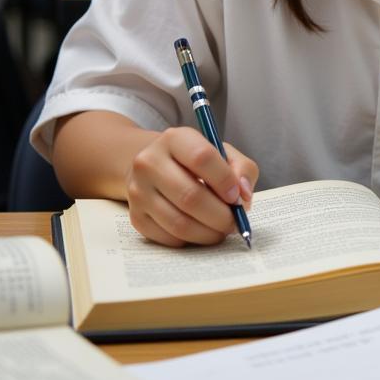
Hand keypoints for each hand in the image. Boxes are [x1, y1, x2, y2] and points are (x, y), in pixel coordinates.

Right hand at [125, 127, 258, 246]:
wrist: (154, 167)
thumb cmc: (195, 161)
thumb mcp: (222, 153)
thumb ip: (242, 168)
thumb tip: (243, 194)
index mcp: (174, 139)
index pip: (201, 158)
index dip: (225, 180)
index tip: (237, 196)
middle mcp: (150, 162)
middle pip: (190, 196)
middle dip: (221, 216)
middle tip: (235, 222)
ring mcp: (139, 191)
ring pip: (179, 223)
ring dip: (209, 233)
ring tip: (222, 229)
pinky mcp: (136, 217)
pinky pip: (169, 238)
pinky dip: (192, 240)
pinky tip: (202, 231)